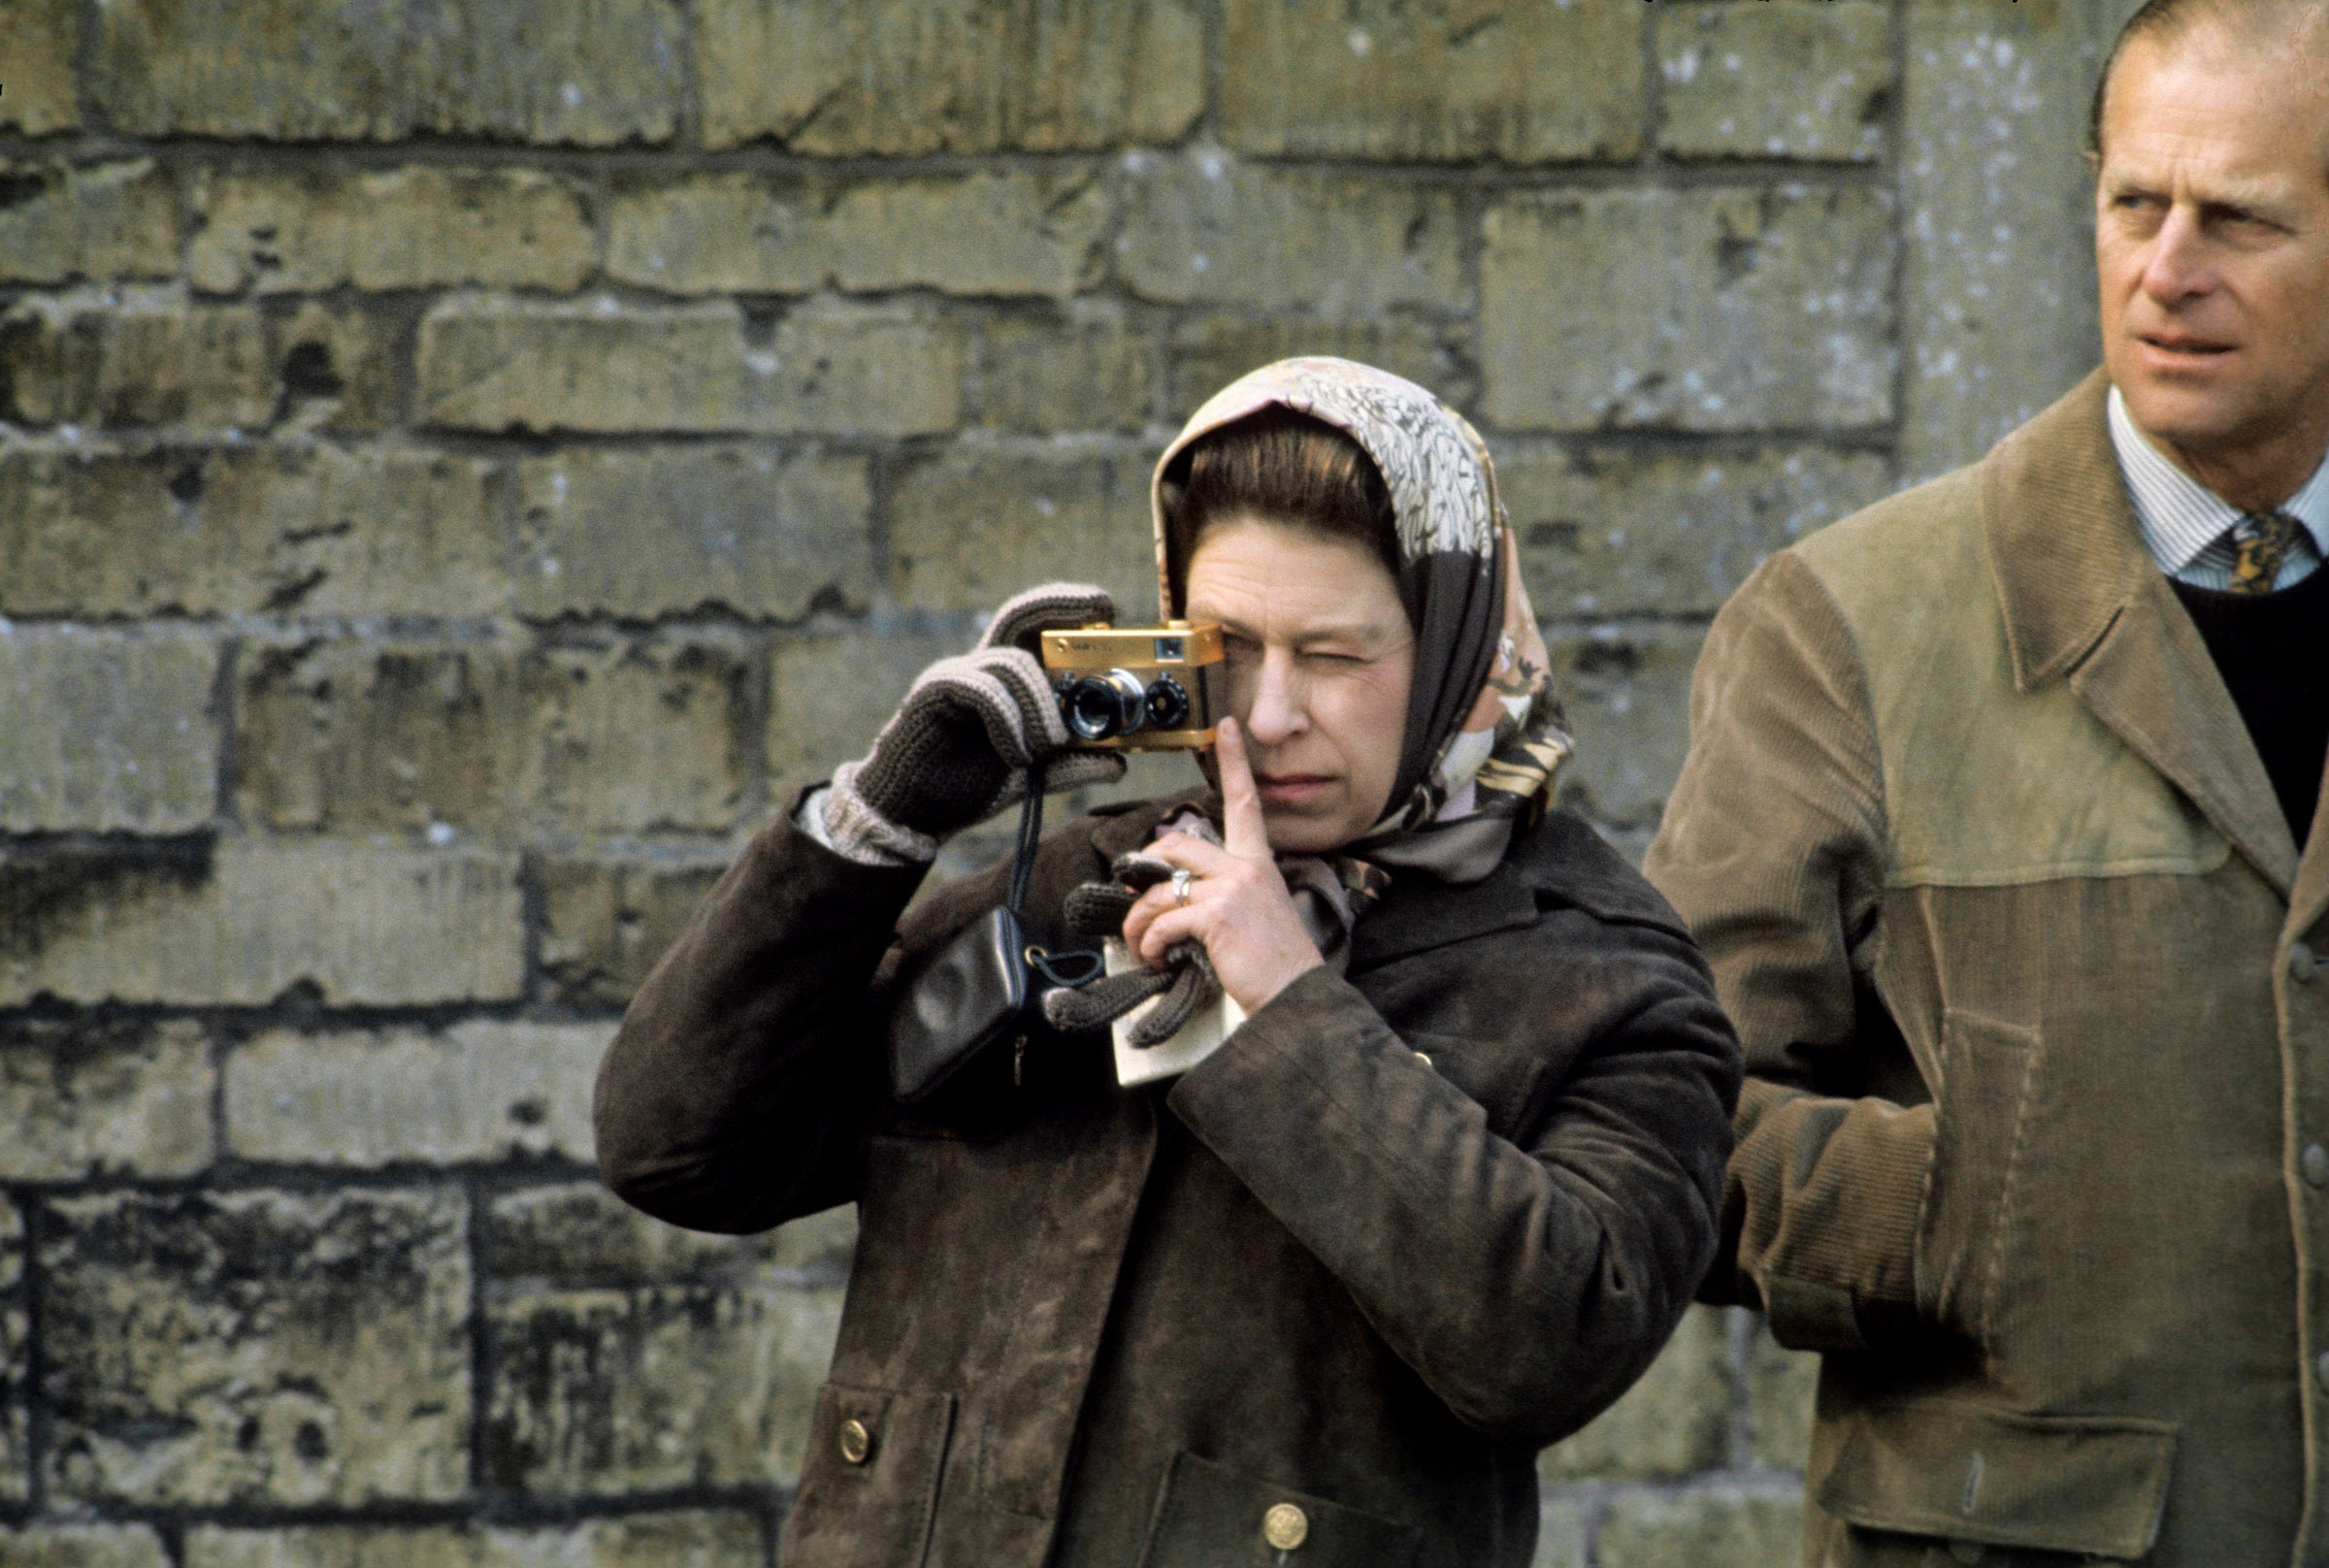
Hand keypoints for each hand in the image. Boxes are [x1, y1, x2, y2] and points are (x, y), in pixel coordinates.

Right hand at [824, 584, 1124, 858]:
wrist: (913, 812)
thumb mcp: (1032, 775)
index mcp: (1006, 679)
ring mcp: (955, 675)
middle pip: (1019, 615)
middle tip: (1100, 610)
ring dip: (1042, 706)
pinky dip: (1009, 722)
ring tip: (1050, 746)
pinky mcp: (934, 694)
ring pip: (1012, 664)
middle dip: (1061, 605)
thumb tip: (1118, 763)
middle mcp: (981, 667)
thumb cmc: (966, 784)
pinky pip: (983, 690)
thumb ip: (1071, 765)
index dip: (1067, 610)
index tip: (1107, 607)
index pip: (1035, 629)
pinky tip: (1015, 755)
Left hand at [1121, 718, 1323, 1012]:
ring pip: (1161, 889)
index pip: (1245, 803)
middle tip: (1138, 906)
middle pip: (1176, 847)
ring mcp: (1233, 889)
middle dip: (1146, 876)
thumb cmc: (1275, 965)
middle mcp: (1247, 868)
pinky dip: (1149, 943)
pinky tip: (1156, 958)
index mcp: (1259, 864)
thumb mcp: (1256, 916)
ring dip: (1139, 922)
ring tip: (1141, 946)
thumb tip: (1176, 889)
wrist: (1295, 997)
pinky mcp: (1218, 914)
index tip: (1227, 728)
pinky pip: (1163, 919)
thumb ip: (1223, 893)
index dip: (1234, 762)